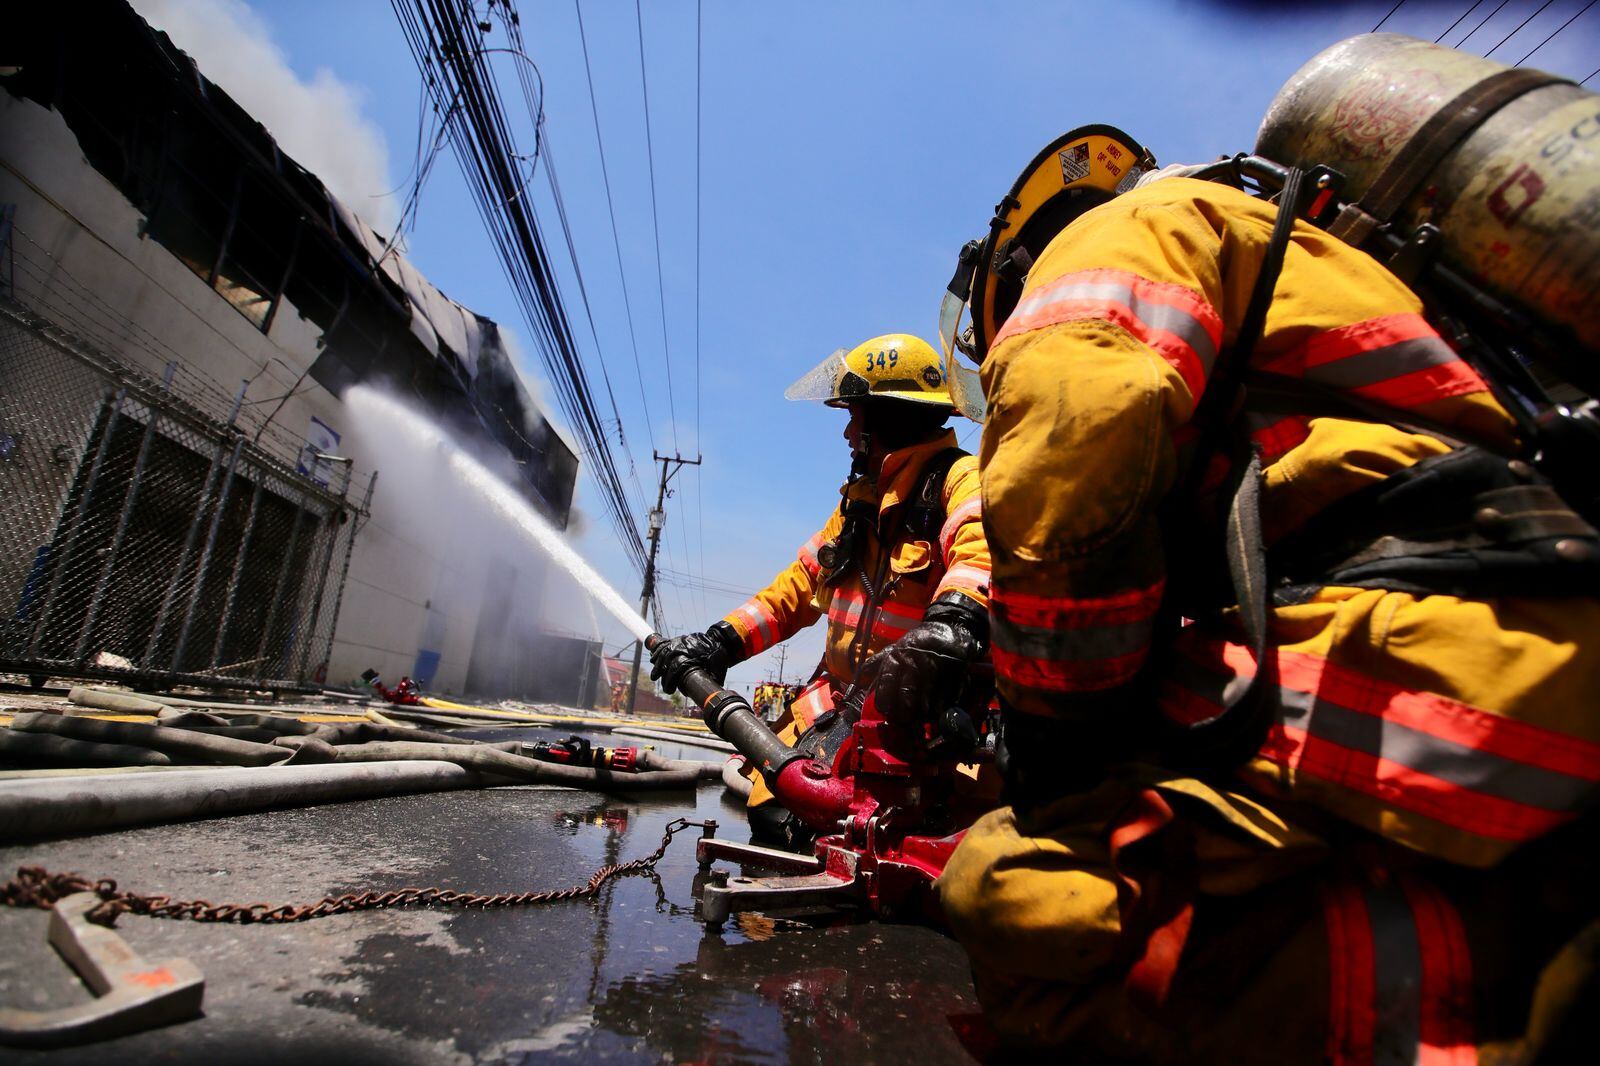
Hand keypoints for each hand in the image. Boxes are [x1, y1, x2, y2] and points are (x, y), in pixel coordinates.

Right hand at [649, 621, 740, 694]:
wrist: (718, 639)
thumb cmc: (718, 656)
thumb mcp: (717, 670)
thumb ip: (710, 682)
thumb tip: (704, 697)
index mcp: (689, 657)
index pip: (675, 670)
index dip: (670, 682)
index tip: (669, 691)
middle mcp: (681, 649)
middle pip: (667, 664)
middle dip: (664, 678)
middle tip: (667, 689)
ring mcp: (678, 642)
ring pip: (663, 654)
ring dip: (658, 666)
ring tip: (655, 676)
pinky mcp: (678, 640)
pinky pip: (664, 645)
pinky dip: (657, 652)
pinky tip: (654, 660)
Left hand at [871, 594, 984, 724]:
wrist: (948, 628)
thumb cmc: (918, 643)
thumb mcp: (896, 647)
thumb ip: (878, 662)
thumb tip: (861, 674)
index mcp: (898, 656)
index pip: (886, 682)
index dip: (884, 701)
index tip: (886, 712)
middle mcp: (915, 661)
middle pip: (907, 693)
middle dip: (904, 713)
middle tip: (904, 722)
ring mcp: (937, 666)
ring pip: (928, 698)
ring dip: (923, 714)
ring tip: (920, 720)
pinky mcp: (955, 672)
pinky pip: (947, 697)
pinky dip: (942, 708)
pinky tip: (937, 712)